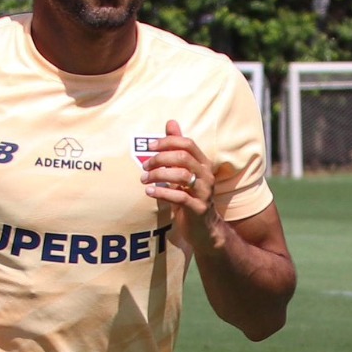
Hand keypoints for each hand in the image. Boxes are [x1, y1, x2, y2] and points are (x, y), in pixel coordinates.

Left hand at [140, 118, 220, 248]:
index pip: (187, 143)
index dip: (167, 142)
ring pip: (181, 176)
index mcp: (203, 163)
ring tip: (144, 180)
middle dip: (159, 159)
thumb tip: (171, 122)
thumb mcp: (184, 171)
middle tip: (144, 166)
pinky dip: (162, 193)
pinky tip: (149, 192)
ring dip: (158, 176)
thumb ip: (178, 148)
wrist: (204, 229)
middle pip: (183, 158)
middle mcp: (207, 175)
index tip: (149, 147)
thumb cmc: (190, 197)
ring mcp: (204, 192)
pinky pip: (179, 197)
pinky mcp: (198, 209)